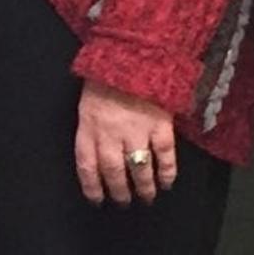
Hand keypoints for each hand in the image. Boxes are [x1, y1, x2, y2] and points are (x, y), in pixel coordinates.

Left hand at [75, 86, 181, 207]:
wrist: (135, 51)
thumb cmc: (107, 75)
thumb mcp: (88, 100)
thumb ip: (91, 126)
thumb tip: (96, 152)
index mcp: (89, 125)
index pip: (86, 165)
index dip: (91, 187)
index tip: (97, 200)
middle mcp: (110, 133)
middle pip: (113, 172)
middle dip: (118, 192)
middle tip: (123, 203)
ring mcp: (136, 130)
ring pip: (138, 169)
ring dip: (143, 187)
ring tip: (146, 198)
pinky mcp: (160, 125)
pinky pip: (164, 155)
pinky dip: (166, 172)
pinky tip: (167, 182)